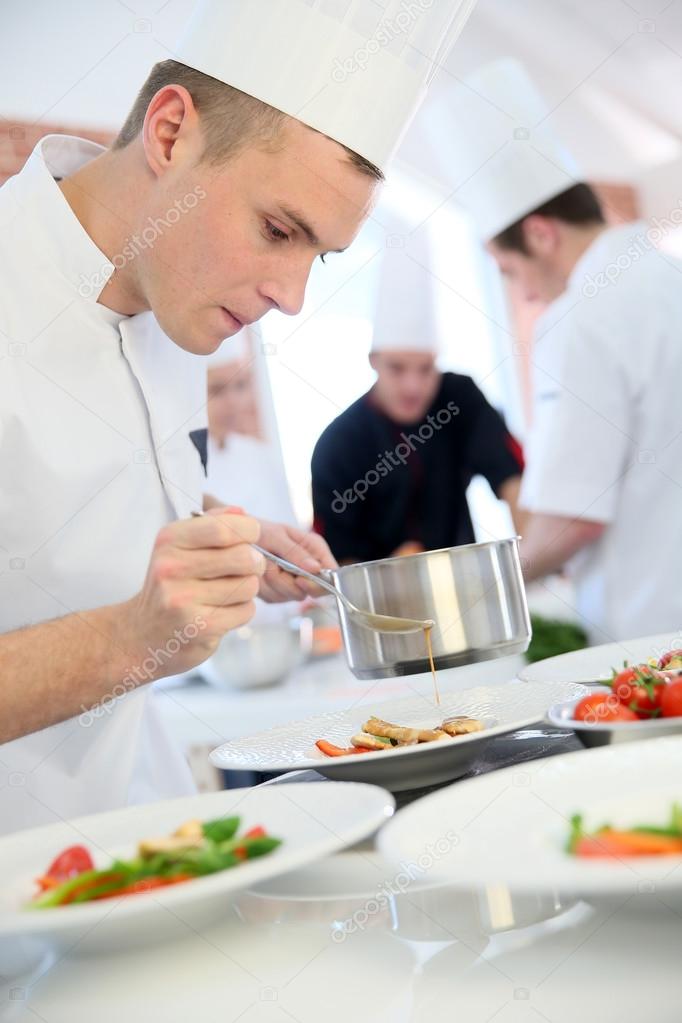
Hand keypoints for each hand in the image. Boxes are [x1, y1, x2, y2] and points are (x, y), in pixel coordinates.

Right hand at [120, 510, 264, 674]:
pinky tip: (222, 612)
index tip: (250, 537)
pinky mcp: (199, 627)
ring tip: (228, 592)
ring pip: (248, 586)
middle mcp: (172, 568)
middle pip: (243, 557)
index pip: (224, 528)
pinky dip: (242, 611)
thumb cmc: (169, 585)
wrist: (141, 634)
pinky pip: (245, 611)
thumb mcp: (179, 547)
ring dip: (247, 589)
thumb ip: (212, 524)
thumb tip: (242, 512)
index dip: (249, 530)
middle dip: (255, 562)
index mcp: (169, 541)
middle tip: (248, 566)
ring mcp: (184, 600)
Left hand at [256, 520, 337, 601]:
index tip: (299, 579)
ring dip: (272, 581)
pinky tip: (259, 573)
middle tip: (271, 563)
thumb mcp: (277, 535)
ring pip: (290, 595)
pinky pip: (275, 598)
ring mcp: (294, 583)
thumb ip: (296, 552)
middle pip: (309, 590)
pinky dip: (264, 587)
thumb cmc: (259, 531)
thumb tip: (316, 568)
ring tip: (263, 563)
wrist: (238, 539)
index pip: (331, 574)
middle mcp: (309, 568)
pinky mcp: (279, 593)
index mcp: (315, 550)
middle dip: (287, 580)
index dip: (320, 582)